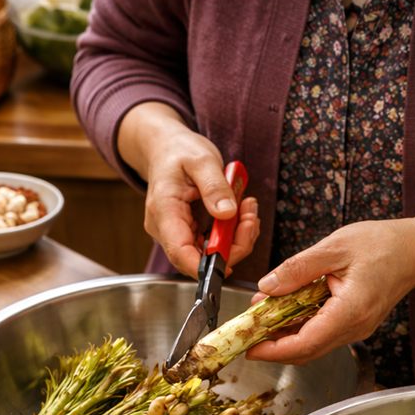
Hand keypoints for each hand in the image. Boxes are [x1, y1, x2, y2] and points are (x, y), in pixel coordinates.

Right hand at [117, 103, 259, 277]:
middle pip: (198, 258)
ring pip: (208, 254)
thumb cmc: (179, 151)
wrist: (167, 148)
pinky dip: (231, 234)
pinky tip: (241, 214)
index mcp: (164, 211)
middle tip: (250, 218)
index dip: (205, 266)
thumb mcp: (201, 160)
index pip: (180, 252)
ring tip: (248, 209)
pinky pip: (212, 244)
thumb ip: (214, 186)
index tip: (231, 261)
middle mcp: (166, 229)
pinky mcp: (188, 232)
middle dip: (232, 246)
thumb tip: (227, 213)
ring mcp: (176, 233)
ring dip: (236, 239)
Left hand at [246, 220, 414, 364]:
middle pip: (305, 351)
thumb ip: (298, 268)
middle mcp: (354, 328)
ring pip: (311, 344)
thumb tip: (267, 287)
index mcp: (351, 311)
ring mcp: (355, 329)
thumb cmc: (383, 244)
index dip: (273, 350)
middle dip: (272, 345)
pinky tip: (282, 311)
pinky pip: (320, 334)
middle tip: (244, 331)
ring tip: (259, 316)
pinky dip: (298, 326)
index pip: (305, 344)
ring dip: (283, 335)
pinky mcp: (352, 324)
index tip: (248, 347)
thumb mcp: (335, 247)